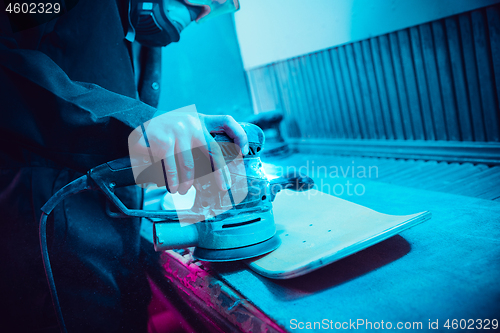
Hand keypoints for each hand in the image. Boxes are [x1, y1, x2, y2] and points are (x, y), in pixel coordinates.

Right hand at [128, 106, 248, 194]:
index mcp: (200, 120)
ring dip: (185, 182)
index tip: (244, 151)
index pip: (226, 122)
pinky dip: (165, 179)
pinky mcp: (160, 142)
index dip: (239, 135)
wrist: (136, 117)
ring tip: (180, 191)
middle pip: (212, 150)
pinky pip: (167, 167)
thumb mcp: (187, 124)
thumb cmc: (167, 128)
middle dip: (219, 173)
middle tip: (222, 187)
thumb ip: (202, 137)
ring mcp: (175, 132)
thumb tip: (218, 168)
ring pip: (187, 166)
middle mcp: (191, 124)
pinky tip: (162, 185)